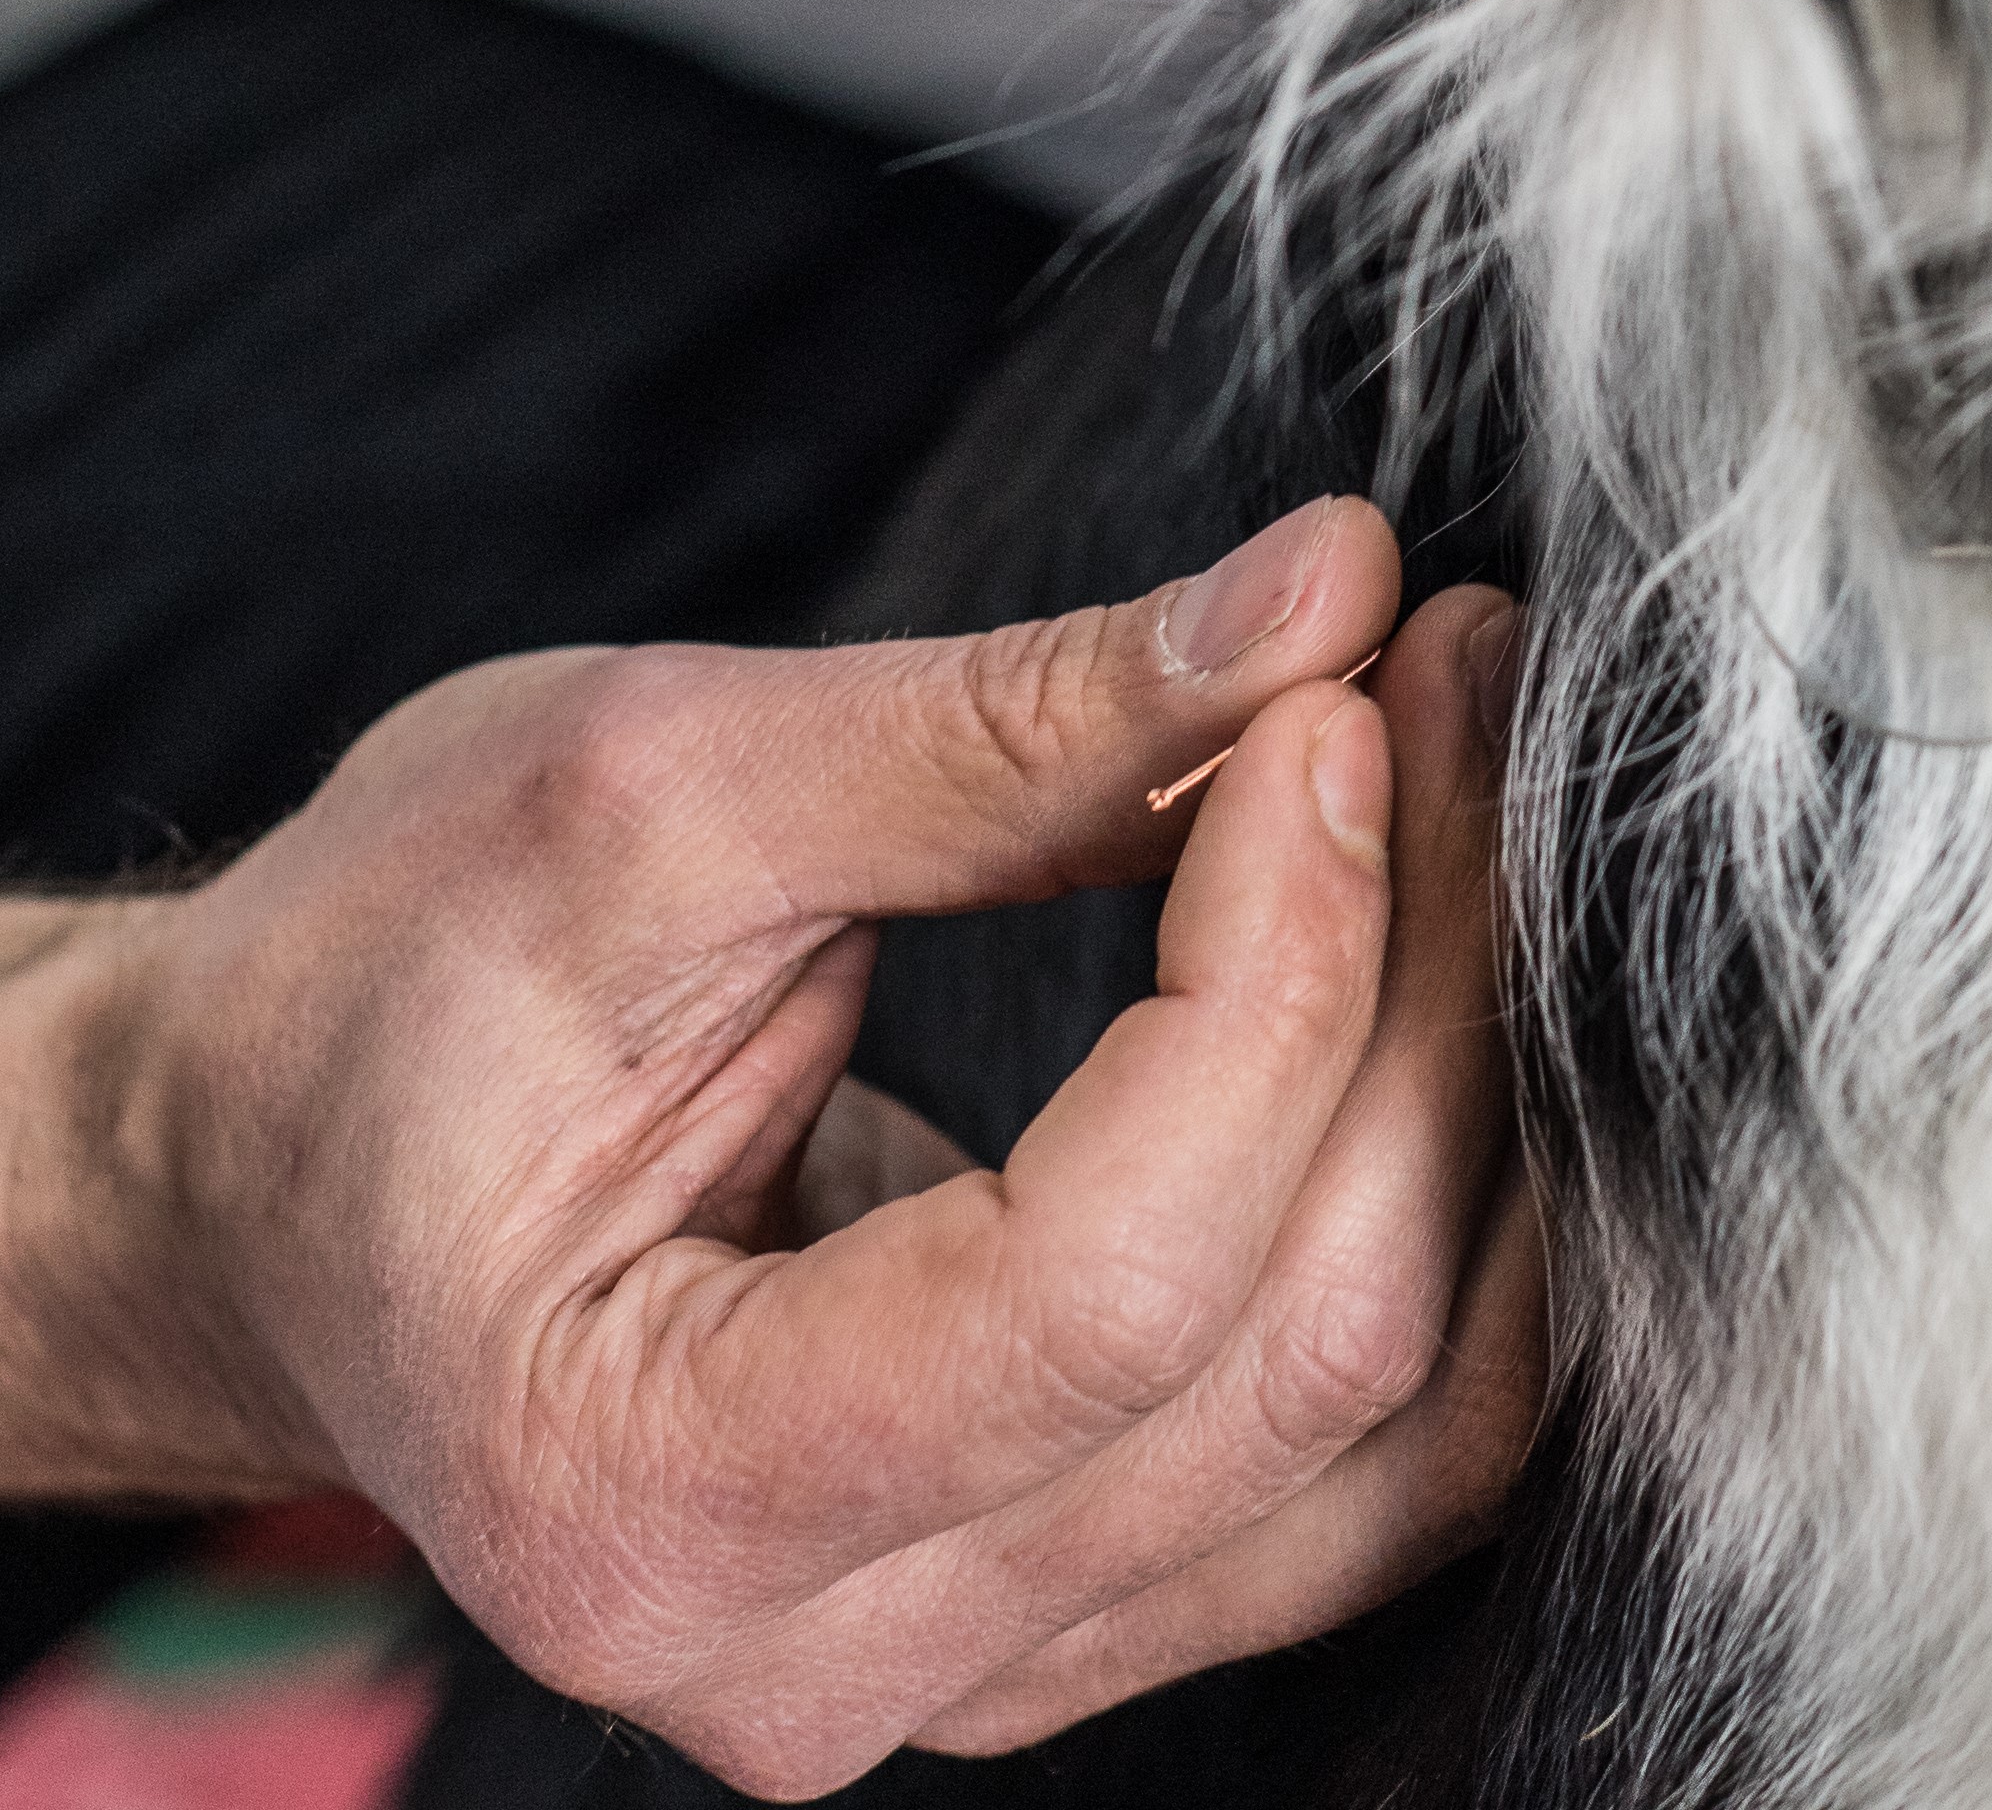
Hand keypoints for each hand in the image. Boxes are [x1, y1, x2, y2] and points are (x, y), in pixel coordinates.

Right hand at [0, 500, 1541, 1790]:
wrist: (259, 1171)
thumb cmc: (386, 979)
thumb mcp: (649, 792)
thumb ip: (1005, 726)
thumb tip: (1328, 591)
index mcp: (648, 1492)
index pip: (1111, 1272)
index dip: (1279, 954)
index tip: (1329, 688)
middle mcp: (817, 1661)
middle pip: (1290, 1345)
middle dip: (1416, 968)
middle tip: (1436, 667)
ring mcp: (962, 1662)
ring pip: (1386, 1425)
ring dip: (1471, 1076)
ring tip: (1460, 776)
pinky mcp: (1061, 1593)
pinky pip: (1367, 1453)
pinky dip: (1448, 1198)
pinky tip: (1437, 962)